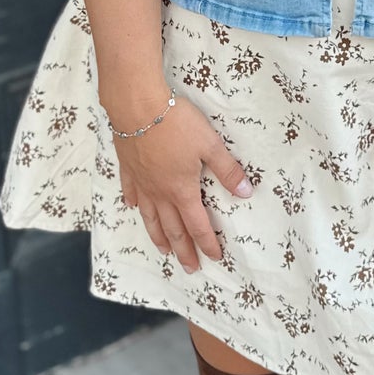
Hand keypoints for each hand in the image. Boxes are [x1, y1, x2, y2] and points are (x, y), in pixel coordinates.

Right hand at [108, 89, 253, 271]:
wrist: (137, 106)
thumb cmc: (176, 124)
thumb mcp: (210, 145)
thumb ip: (227, 170)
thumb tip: (246, 193)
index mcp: (182, 190)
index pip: (198, 225)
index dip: (208, 243)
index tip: (214, 258)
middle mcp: (160, 193)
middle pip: (173, 229)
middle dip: (184, 251)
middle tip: (190, 268)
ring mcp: (142, 183)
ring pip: (150, 218)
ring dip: (159, 237)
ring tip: (164, 252)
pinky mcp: (128, 169)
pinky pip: (132, 193)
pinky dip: (135, 205)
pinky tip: (135, 209)